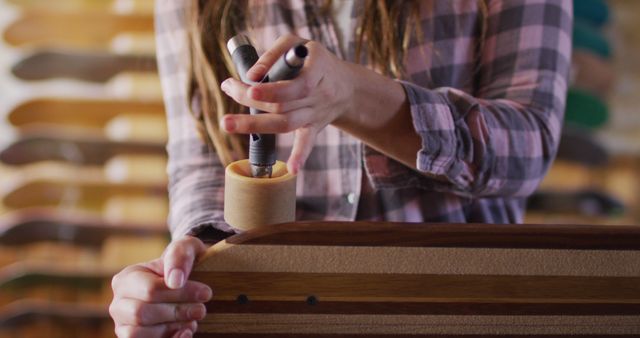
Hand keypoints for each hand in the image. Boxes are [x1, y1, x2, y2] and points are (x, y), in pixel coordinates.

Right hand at [109, 236, 211, 337]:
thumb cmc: (183, 263)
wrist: (185, 282)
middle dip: (177, 312)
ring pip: (139, 333)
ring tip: (192, 319)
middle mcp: (118, 304)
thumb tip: (175, 281)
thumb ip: (179, 255)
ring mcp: (123, 325)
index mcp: (126, 278)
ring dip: (172, 328)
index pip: (149, 289)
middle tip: (202, 309)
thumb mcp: (186, 249)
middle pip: (141, 314)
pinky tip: (185, 332)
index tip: (206, 293)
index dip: (180, 293)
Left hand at [220, 34, 354, 173]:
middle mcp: (318, 94)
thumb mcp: (297, 44)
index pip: (295, 84)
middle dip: (251, 98)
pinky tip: (292, 169)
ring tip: (227, 123)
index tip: (249, 85)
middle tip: (228, 88)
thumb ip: (274, 54)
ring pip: (286, 122)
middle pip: (283, 103)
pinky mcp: (313, 128)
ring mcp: (315, 114)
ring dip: (256, 125)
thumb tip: (251, 75)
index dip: (272, 88)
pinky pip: (307, 143)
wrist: (346, 87)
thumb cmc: (313, 60)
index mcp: (317, 69)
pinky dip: (300, 156)